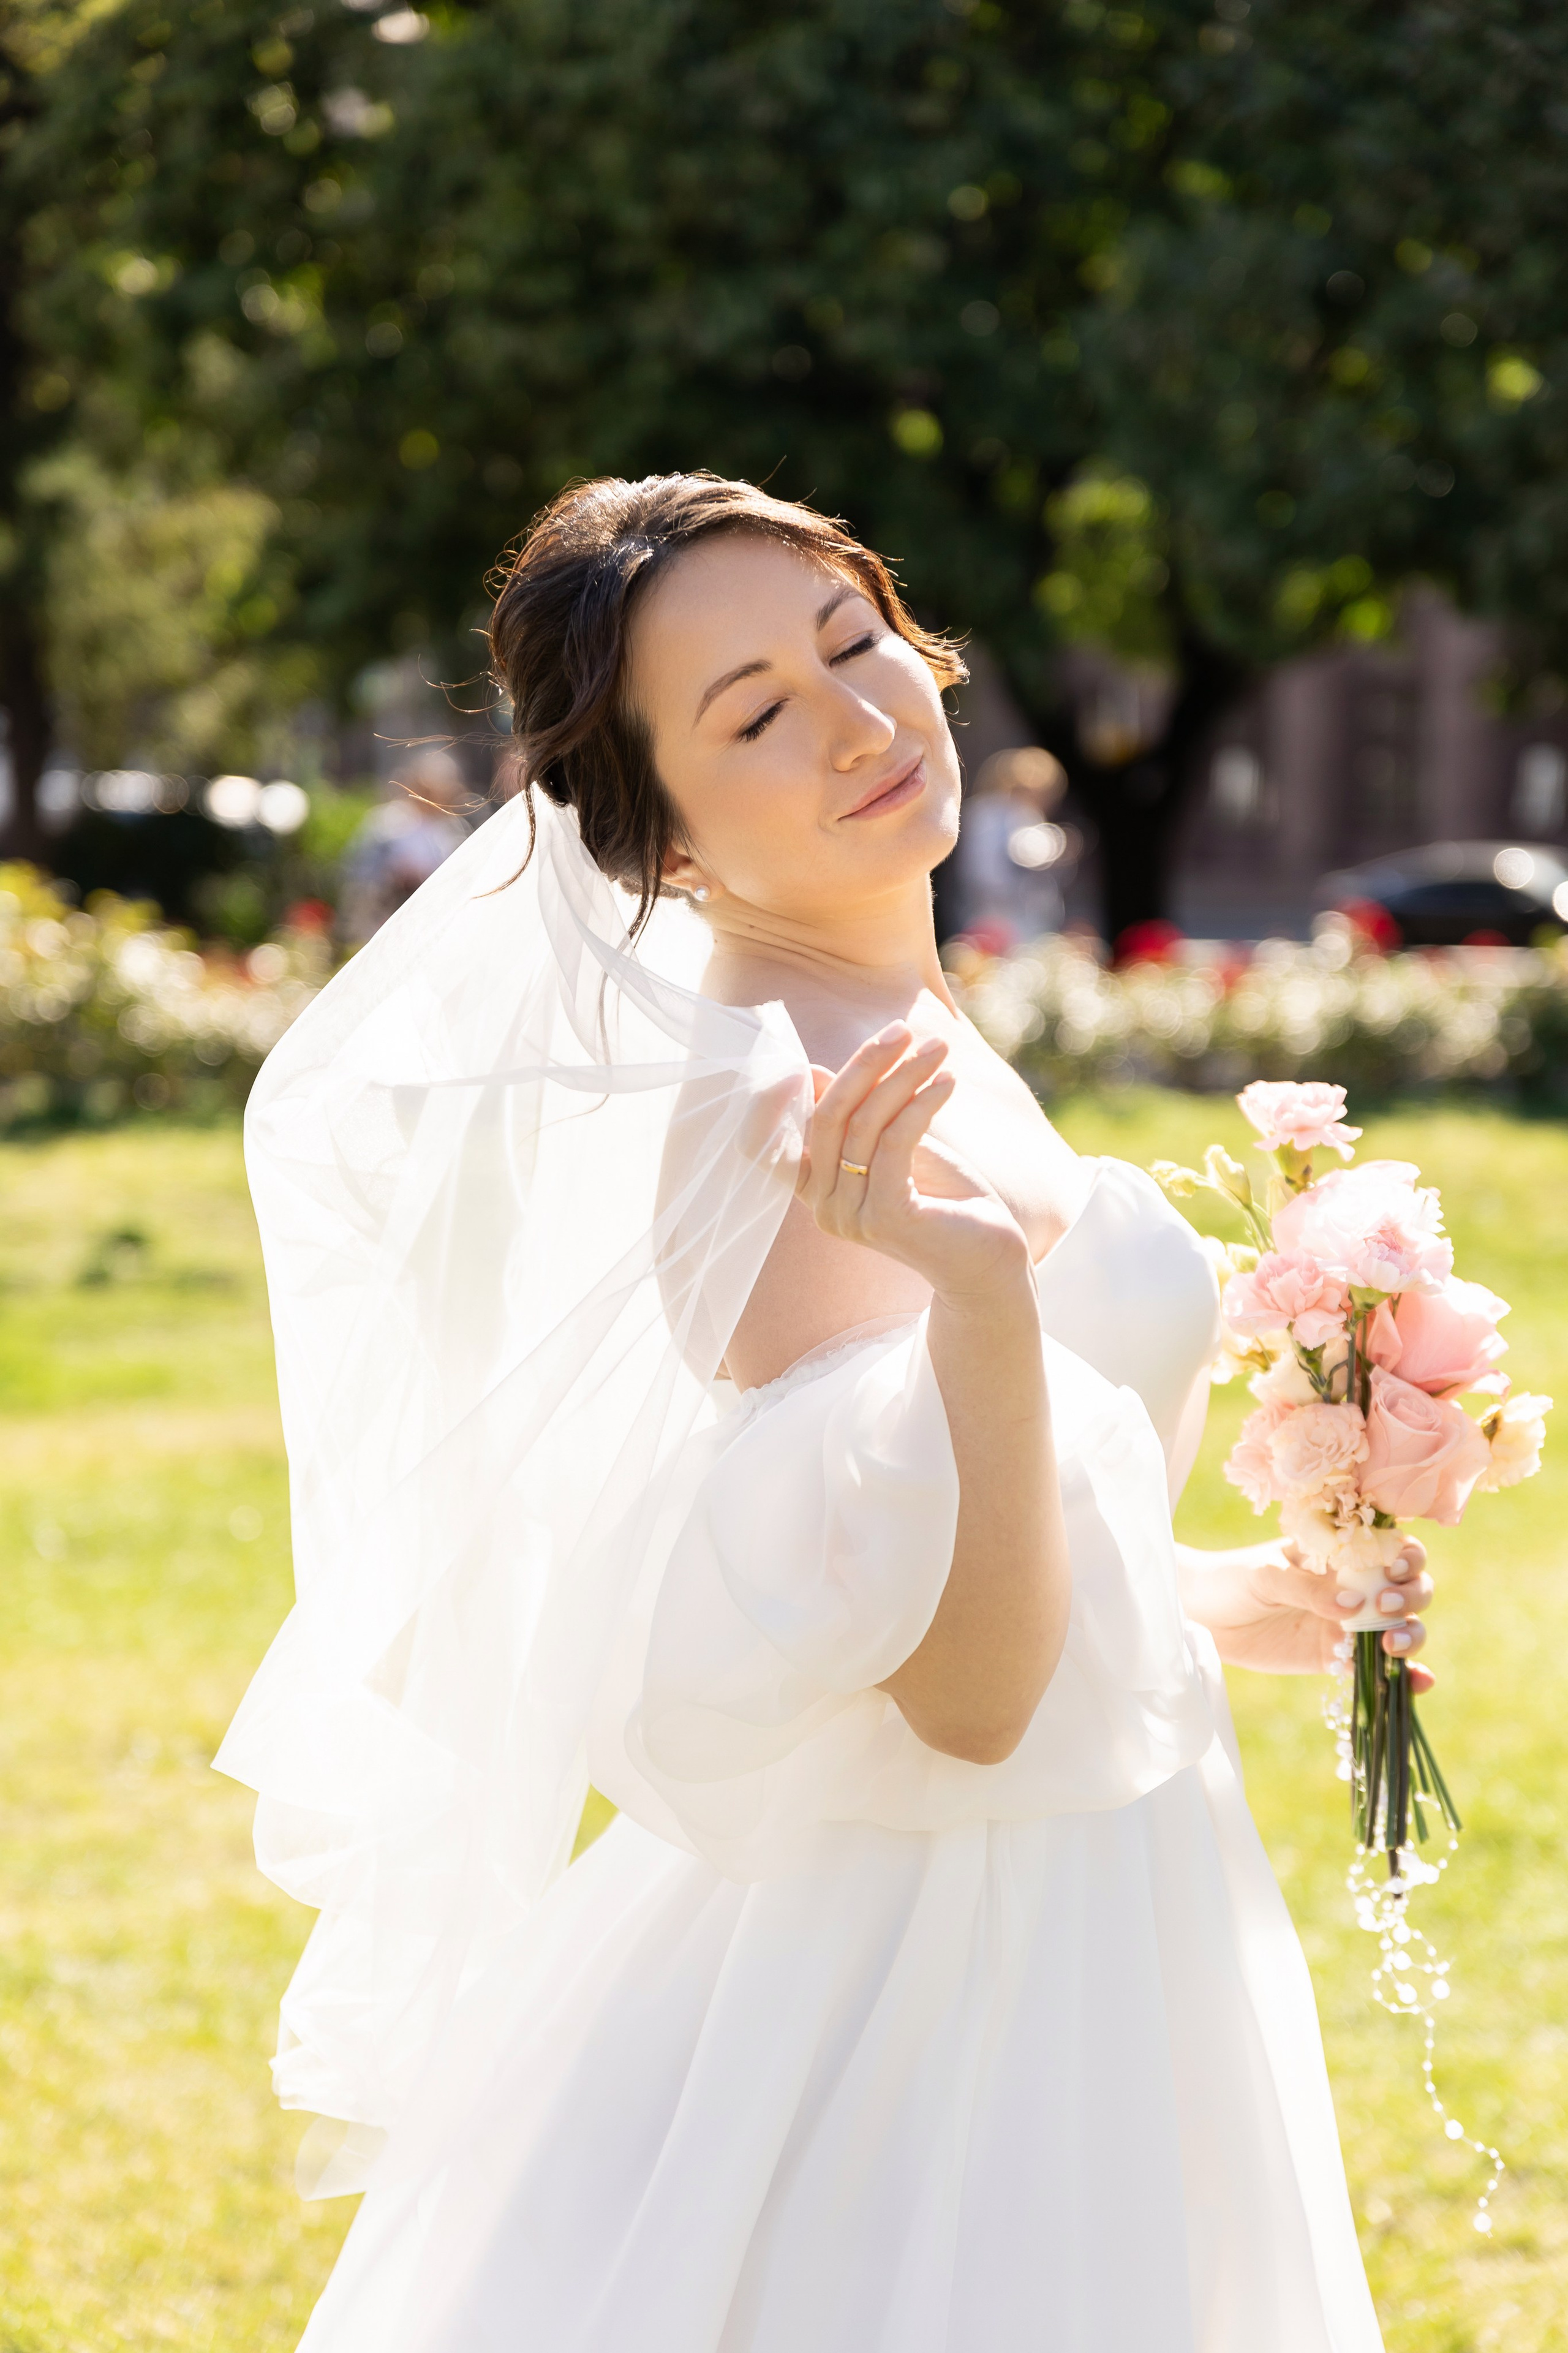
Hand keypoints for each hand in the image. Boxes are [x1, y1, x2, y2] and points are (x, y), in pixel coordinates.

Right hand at [799, 1022, 1029, 1302]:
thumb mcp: (893, 1146)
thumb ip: (856, 1114)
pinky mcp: (887, 1217)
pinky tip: (948, 1082)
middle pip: (827, 1116)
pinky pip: (895, 1142)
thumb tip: (812, 1073)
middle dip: (864, 1064)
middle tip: (902, 1028)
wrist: (987, 1257)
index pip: (777, 1136)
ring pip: (865, 1124)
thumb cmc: (943, 1198)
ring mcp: (850, 1216)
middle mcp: (822, 1208)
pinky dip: (922, 1103)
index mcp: (814, 1192)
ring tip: (938, 1049)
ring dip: (903, 1076)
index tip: (809, 1054)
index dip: (778, 1095)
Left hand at [1179, 1536, 1433, 1684]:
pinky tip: (1420, 1681)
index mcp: (1341, 1553)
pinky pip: (1377, 1667)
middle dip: (1411, 1596)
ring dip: (1411, 1635)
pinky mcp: (1336, 1657)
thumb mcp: (1266, 1575)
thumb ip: (1307, 1589)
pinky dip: (1405, 1676)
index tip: (1393, 1568)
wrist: (1202, 1616)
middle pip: (1409, 1587)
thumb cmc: (1233, 1579)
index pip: (1391, 1547)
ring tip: (1391, 1645)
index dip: (1406, 1555)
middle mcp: (1354, 1586)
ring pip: (1402, 1627)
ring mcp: (1349, 1623)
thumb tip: (1353, 1605)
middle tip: (1382, 1607)